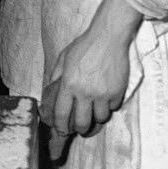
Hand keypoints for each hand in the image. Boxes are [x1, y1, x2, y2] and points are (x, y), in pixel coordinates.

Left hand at [40, 0, 141, 155]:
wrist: (108, 37)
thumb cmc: (84, 46)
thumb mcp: (63, 58)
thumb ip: (56, 76)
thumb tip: (50, 91)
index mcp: (69, 84)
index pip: (62, 114)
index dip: (61, 126)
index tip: (62, 131)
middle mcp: (85, 92)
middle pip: (82, 123)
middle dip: (80, 129)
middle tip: (80, 129)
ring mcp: (103, 93)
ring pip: (100, 118)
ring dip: (96, 117)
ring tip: (94, 112)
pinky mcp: (117, 92)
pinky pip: (113, 108)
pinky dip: (109, 106)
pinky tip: (106, 99)